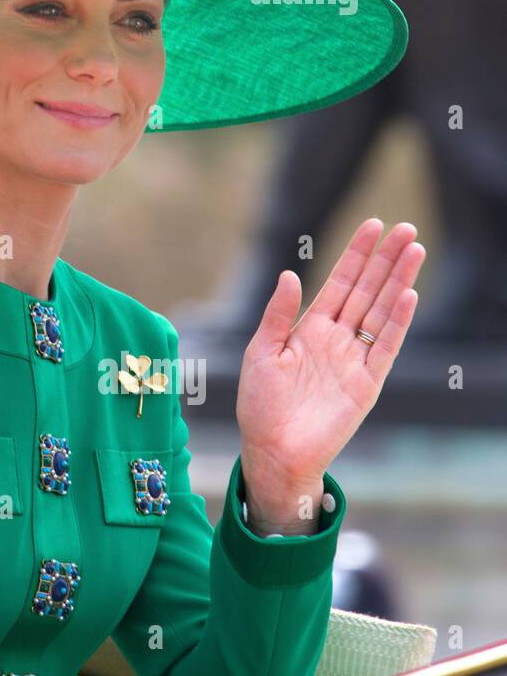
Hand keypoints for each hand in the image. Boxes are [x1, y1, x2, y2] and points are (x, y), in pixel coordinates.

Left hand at [235, 218, 425, 521]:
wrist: (273, 450)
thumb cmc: (260, 404)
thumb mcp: (261, 352)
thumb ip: (278, 315)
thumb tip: (290, 275)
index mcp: (309, 328)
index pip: (339, 282)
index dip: (356, 254)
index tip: (373, 225)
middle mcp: (336, 338)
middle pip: (367, 290)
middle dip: (385, 259)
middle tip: (406, 228)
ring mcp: (354, 359)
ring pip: (381, 311)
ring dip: (398, 281)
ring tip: (415, 250)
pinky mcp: (367, 383)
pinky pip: (385, 346)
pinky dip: (396, 321)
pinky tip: (408, 294)